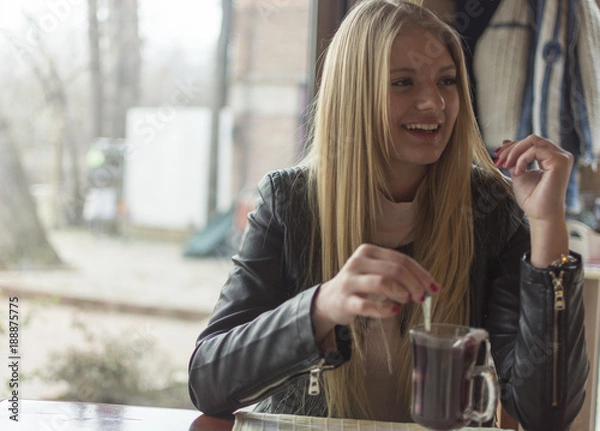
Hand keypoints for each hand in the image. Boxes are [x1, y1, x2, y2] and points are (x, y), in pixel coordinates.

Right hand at [312, 244, 439, 335]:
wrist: (330, 300)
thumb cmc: (360, 286)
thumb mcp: (377, 273)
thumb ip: (401, 276)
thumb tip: (433, 287)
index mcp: (368, 251)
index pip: (401, 259)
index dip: (421, 274)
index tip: (434, 288)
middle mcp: (357, 262)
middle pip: (395, 269)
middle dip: (414, 284)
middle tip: (421, 297)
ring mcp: (350, 281)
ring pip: (382, 282)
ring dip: (401, 293)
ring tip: (405, 301)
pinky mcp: (345, 301)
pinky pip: (369, 305)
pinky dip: (386, 309)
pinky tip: (394, 310)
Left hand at [494, 135, 571, 266]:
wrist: (540, 214)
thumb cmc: (531, 198)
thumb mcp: (518, 172)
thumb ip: (514, 158)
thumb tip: (505, 142)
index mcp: (551, 157)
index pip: (531, 143)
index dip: (512, 146)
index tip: (497, 155)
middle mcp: (559, 155)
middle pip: (531, 139)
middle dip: (511, 148)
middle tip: (498, 161)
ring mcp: (562, 157)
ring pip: (533, 141)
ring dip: (514, 152)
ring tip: (505, 165)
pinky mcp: (560, 161)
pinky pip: (535, 150)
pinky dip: (522, 159)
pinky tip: (517, 172)